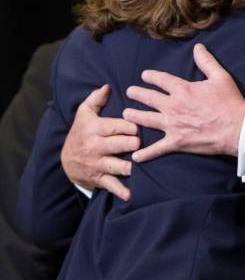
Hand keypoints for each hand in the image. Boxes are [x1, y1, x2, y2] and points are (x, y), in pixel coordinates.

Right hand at [61, 85, 139, 200]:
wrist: (66, 160)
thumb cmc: (81, 132)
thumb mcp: (84, 113)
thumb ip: (96, 98)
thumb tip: (108, 86)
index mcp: (95, 128)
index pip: (119, 125)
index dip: (134, 125)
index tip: (144, 124)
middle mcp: (96, 146)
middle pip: (122, 144)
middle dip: (135, 144)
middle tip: (143, 142)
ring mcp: (98, 164)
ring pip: (120, 165)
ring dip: (133, 166)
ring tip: (143, 163)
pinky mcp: (99, 178)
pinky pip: (112, 185)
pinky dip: (121, 191)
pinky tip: (132, 194)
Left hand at [123, 43, 244, 161]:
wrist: (237, 129)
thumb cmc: (230, 102)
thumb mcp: (220, 77)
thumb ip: (207, 61)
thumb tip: (198, 47)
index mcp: (183, 89)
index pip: (161, 80)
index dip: (151, 76)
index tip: (144, 75)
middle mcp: (173, 106)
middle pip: (148, 98)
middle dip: (136, 94)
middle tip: (129, 92)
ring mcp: (173, 125)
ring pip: (146, 120)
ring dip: (134, 116)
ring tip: (125, 114)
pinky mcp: (177, 142)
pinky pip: (157, 149)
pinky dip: (145, 153)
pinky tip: (135, 156)